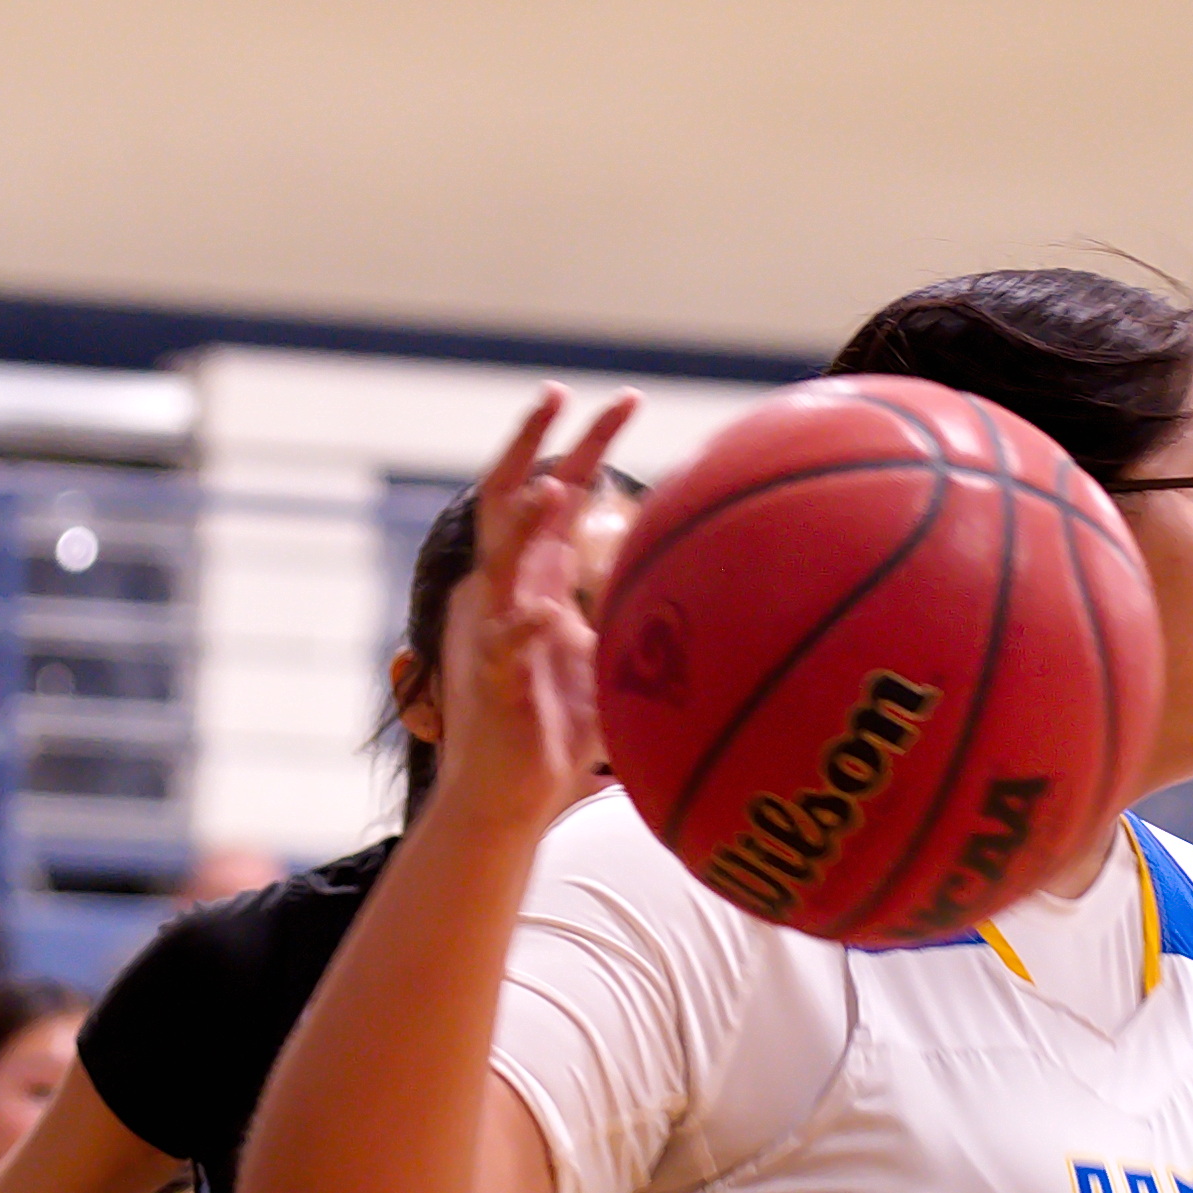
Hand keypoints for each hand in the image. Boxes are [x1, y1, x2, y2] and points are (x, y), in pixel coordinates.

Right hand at [440, 390, 638, 833]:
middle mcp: (504, 591)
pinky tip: (545, 614)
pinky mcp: (491, 679)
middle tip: (562, 393)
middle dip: (533, 442)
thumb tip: (702, 578)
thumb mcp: (609, 656)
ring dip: (523, 524)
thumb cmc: (558, 731)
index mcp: (532, 578)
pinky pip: (504, 644)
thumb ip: (636, 611)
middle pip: (509, 497)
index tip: (625, 399)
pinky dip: (522, 626)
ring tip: (552, 488)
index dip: (585, 444)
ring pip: (498, 559)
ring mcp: (492, 630)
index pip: (557, 494)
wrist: (510, 799)